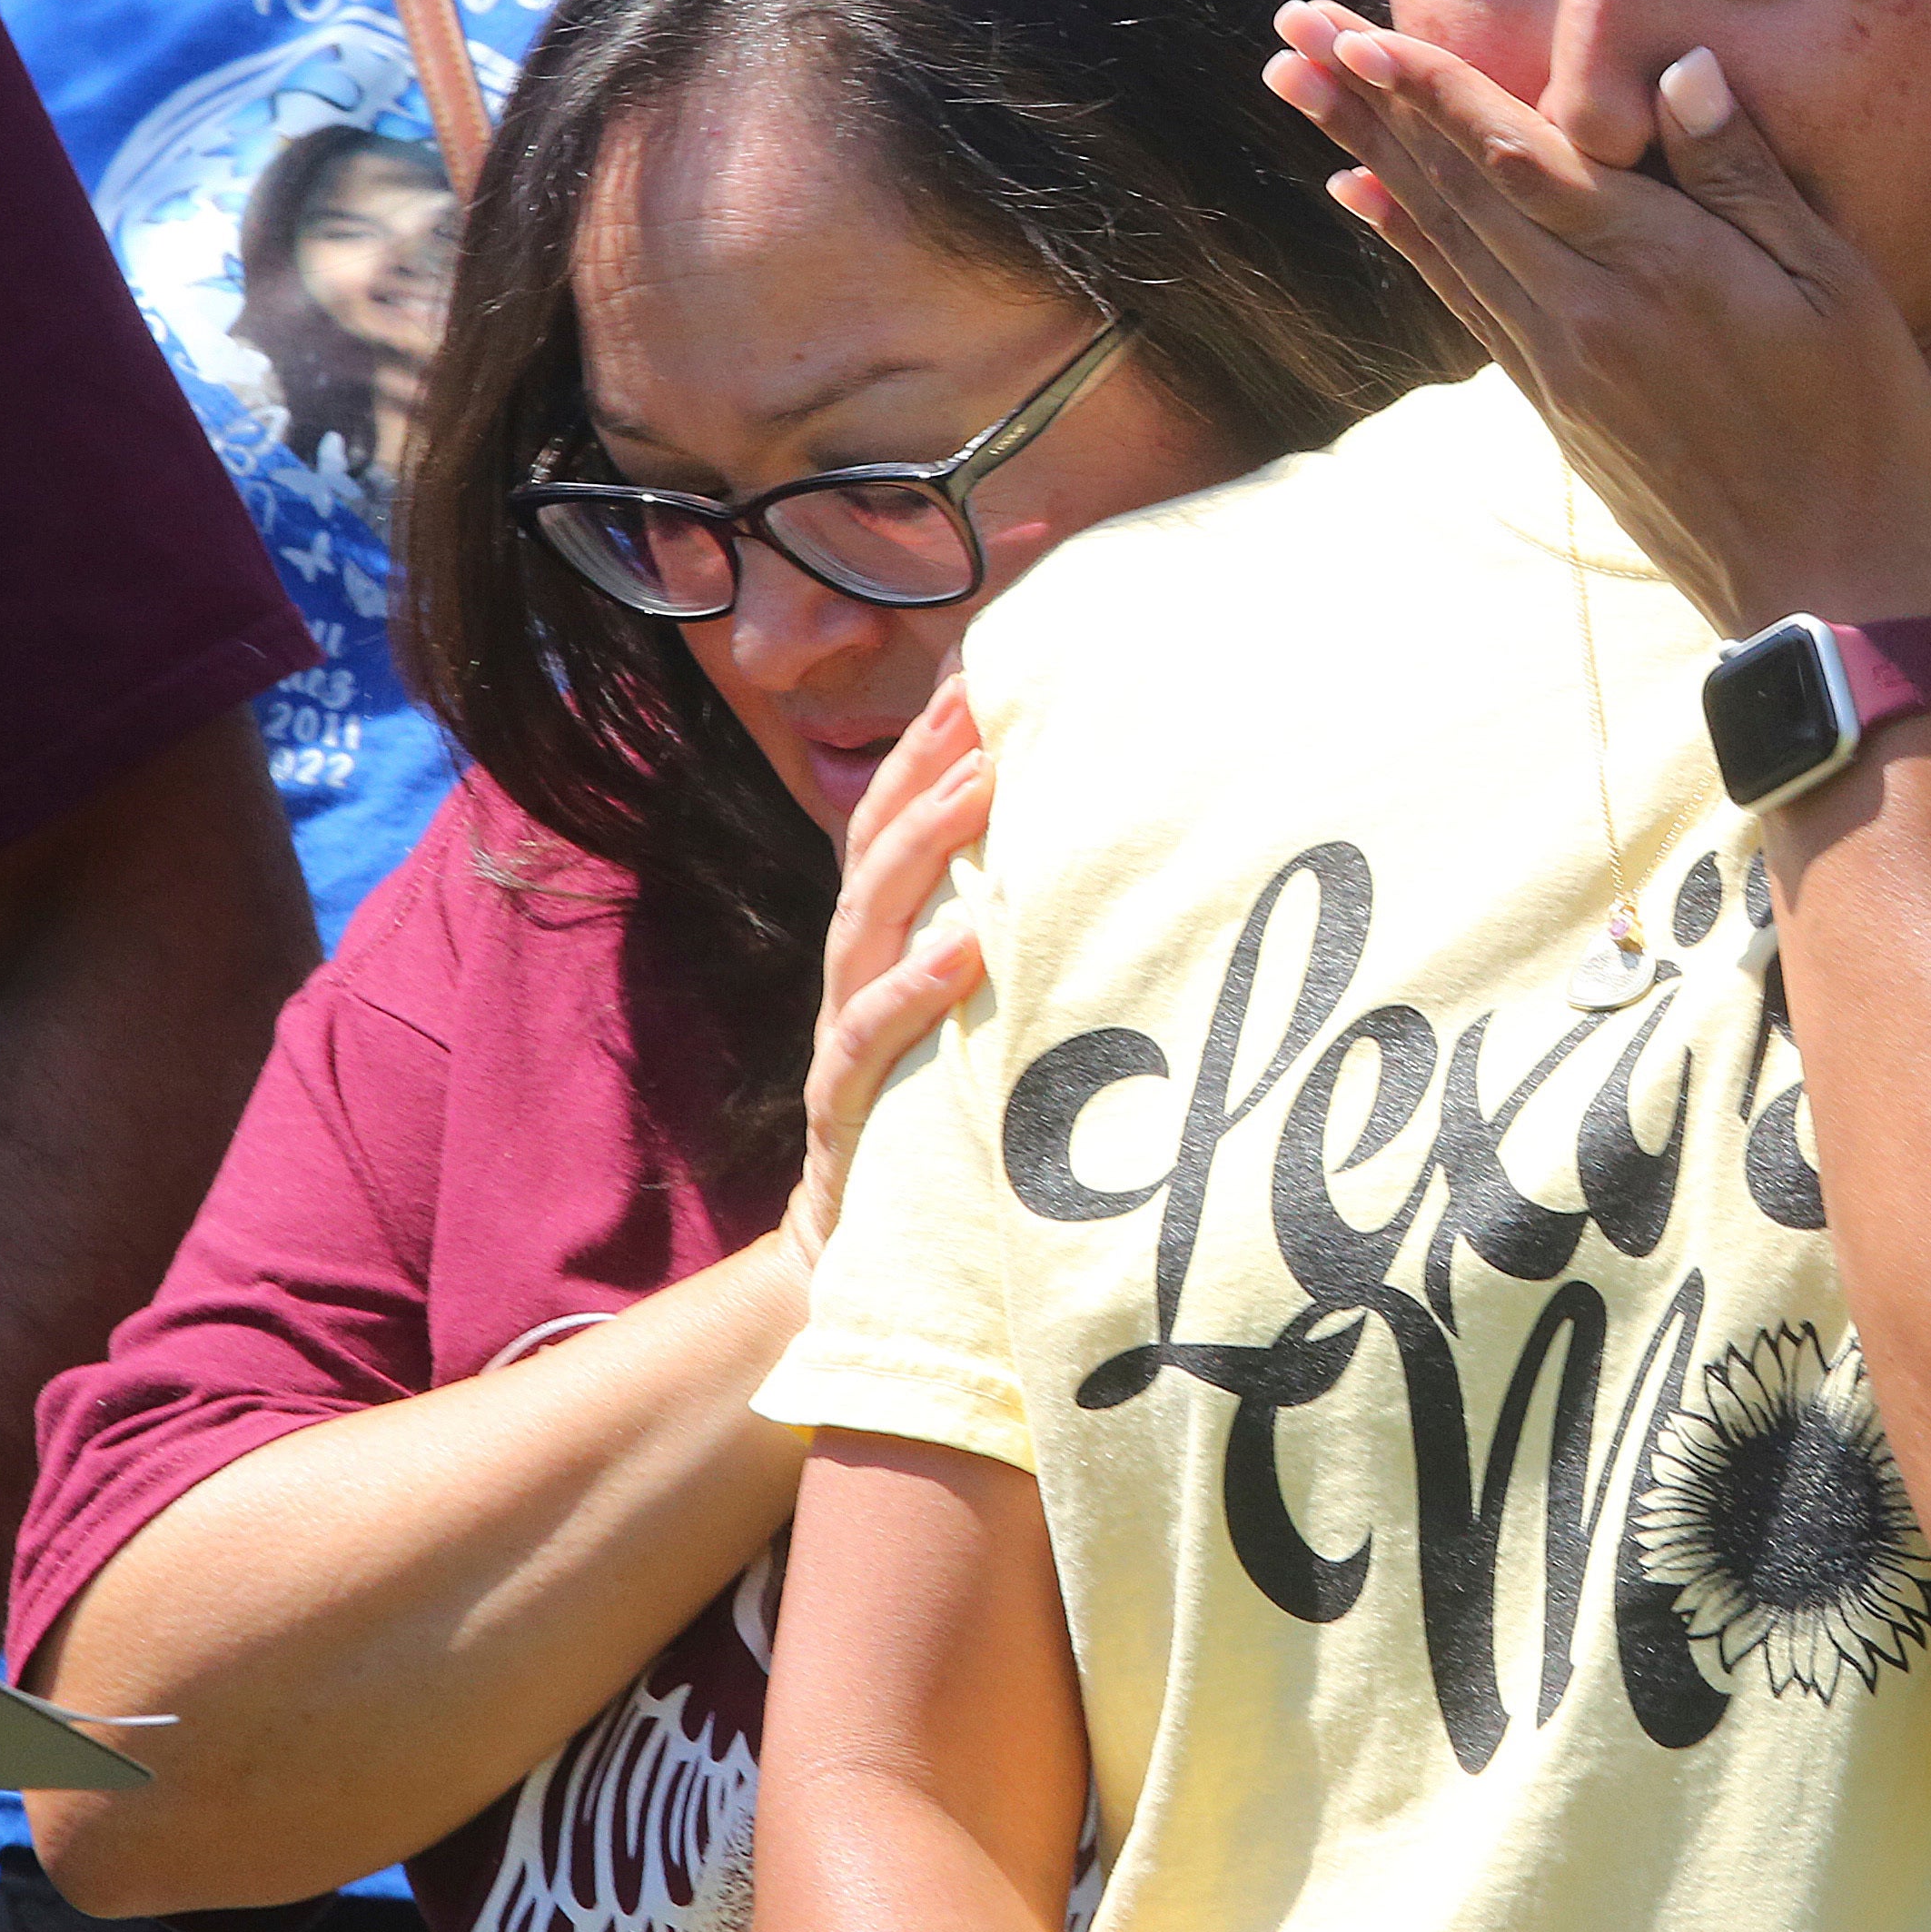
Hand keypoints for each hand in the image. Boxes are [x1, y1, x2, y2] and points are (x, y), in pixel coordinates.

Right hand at [785, 676, 991, 1269]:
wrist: (857, 1260)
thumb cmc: (930, 1122)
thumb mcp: (965, 1024)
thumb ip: (994, 946)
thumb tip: (1090, 872)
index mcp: (880, 946)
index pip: (892, 824)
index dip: (927, 746)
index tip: (984, 671)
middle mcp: (852, 976)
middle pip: (875, 848)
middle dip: (926, 767)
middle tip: (987, 701)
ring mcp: (839, 1038)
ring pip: (866, 920)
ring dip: (925, 846)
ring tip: (982, 786)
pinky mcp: (842, 1112)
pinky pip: (867, 1039)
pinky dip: (913, 989)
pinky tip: (962, 948)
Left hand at [1264, 4, 1930, 636]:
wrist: (1817, 586)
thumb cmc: (1853, 429)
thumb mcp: (1833, 288)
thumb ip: (1745, 177)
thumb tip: (1682, 71)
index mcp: (1651, 268)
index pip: (1513, 155)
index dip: (1428, 89)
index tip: (1351, 35)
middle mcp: (1579, 311)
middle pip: (1452, 184)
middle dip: (1366, 99)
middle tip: (1292, 29)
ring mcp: (1555, 361)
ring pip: (1441, 232)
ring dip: (1366, 150)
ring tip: (1298, 86)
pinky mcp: (1553, 400)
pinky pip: (1461, 294)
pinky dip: (1406, 235)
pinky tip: (1361, 192)